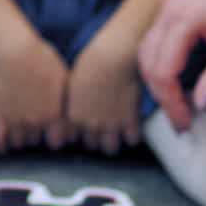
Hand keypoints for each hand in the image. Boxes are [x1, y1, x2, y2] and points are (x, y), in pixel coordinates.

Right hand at [0, 36, 71, 152]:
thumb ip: (67, 101)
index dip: (55, 136)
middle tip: (34, 124)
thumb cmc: (42, 59)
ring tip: (19, 129)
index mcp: (54, 114)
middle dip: (36, 134)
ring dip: (20, 138)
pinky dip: (0, 145)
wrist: (15, 51)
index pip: (57, 141)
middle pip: (36, 141)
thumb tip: (73, 115)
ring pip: (19, 142)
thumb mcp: (63, 78)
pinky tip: (3, 146)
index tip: (53, 132)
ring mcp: (16, 120)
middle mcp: (36, 122)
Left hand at [67, 34, 142, 155]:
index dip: (80, 129)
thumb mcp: (74, 81)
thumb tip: (76, 106)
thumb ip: (74, 100)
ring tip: (117, 129)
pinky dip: (133, 134)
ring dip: (113, 140)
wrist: (115, 56)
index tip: (86, 121)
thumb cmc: (93, 62)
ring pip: (110, 149)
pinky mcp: (129, 121)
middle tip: (103, 122)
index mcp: (73, 114)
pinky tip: (132, 124)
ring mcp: (110, 124)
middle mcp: (90, 123)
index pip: (73, 137)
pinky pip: (132, 140)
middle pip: (91, 144)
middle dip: (96, 135)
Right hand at [139, 0, 205, 130]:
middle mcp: (167, 12)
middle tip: (182, 122)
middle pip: (148, 64)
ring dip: (157, 83)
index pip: (163, 70)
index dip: (171, 101)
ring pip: (146, 55)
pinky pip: (152, 45)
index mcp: (183, 19)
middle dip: (162, 96)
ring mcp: (165, 10)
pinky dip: (159, 68)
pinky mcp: (169, 13)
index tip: (186, 122)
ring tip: (179, 107)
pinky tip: (176, 84)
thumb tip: (202, 104)